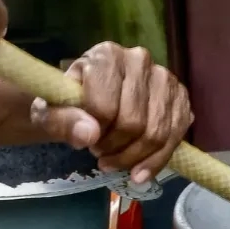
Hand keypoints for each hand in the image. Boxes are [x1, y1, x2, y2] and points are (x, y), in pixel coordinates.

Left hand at [33, 43, 193, 184]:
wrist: (87, 98)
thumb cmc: (66, 102)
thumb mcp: (48, 112)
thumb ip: (60, 121)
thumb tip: (89, 135)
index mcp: (106, 55)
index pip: (105, 106)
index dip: (94, 134)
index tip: (86, 142)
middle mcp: (139, 60)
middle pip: (134, 122)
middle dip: (115, 148)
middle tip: (100, 153)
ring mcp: (165, 78)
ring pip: (157, 133)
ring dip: (133, 158)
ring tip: (115, 160)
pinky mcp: (181, 98)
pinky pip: (176, 138)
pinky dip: (157, 162)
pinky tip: (139, 172)